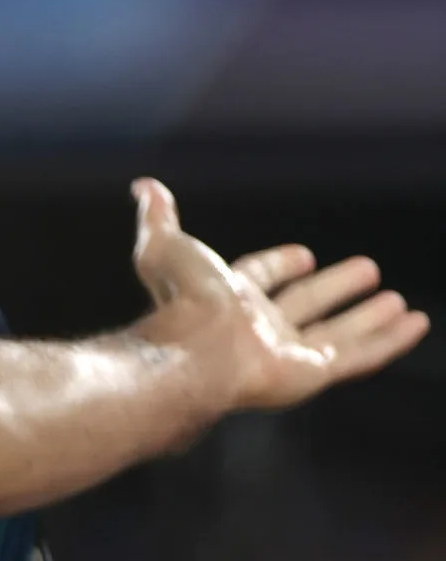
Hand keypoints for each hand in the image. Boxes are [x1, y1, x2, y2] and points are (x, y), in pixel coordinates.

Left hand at [130, 179, 427, 411]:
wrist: (197, 346)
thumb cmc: (181, 296)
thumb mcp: (165, 245)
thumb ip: (158, 216)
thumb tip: (144, 186)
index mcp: (226, 296)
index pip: (259, 277)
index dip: (279, 265)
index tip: (304, 254)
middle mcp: (257, 326)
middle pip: (306, 303)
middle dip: (335, 288)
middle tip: (367, 268)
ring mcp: (286, 352)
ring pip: (339, 331)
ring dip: (369, 316)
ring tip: (400, 301)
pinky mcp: (313, 373)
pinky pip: (361, 356)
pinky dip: (390, 340)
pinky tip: (416, 324)